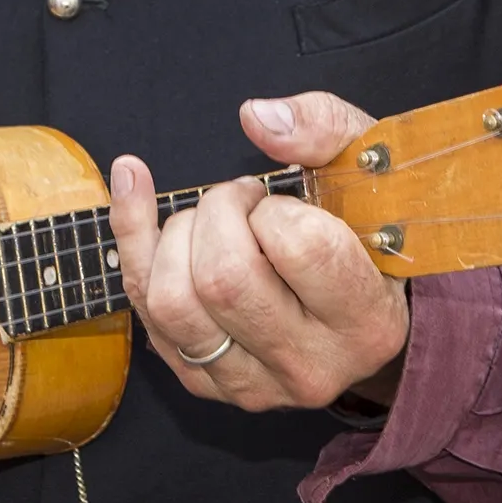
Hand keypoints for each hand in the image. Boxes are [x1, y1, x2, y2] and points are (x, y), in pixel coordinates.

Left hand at [110, 92, 409, 411]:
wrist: (362, 309)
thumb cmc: (370, 230)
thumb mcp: (370, 167)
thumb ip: (323, 131)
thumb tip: (256, 118)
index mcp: (365, 321)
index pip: (299, 248)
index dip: (276, 207)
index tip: (284, 204)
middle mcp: (310, 366)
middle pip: (224, 280)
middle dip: (217, 213)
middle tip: (241, 199)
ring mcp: (251, 384)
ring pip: (171, 303)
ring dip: (175, 235)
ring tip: (210, 219)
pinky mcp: (203, 381)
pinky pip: (142, 306)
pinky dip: (130, 235)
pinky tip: (133, 185)